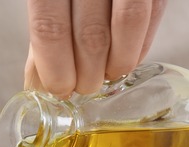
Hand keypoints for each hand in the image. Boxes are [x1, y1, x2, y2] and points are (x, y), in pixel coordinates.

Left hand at [24, 0, 166, 97]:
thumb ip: (47, 33)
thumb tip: (37, 85)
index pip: (50, 27)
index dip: (55, 66)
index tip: (59, 88)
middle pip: (90, 33)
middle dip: (88, 73)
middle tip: (85, 87)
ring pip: (127, 25)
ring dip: (116, 63)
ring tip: (106, 75)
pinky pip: (151, 15)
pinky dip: (139, 46)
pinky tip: (126, 58)